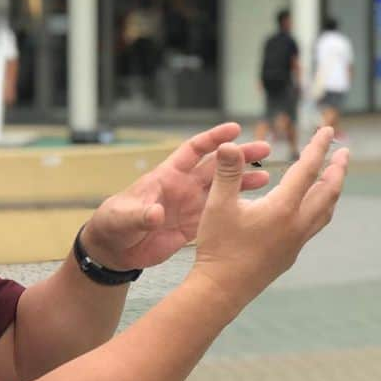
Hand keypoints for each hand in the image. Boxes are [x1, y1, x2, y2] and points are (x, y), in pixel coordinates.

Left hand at [81, 122, 270, 269]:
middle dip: (239, 157)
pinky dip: (237, 208)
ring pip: (223, 189)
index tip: (235, 130)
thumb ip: (140, 215)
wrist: (115, 250)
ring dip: (243, 182)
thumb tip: (155, 214)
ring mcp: (190, 205)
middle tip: (264, 149)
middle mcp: (183, 187)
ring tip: (267, 178)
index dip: (214, 139)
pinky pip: (220, 213)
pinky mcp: (194, 225)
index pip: (194, 150)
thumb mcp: (123, 218)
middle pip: (217, 167)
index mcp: (167, 176)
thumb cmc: (113, 225)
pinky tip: (254, 206)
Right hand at [189, 126, 348, 312]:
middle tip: (344, 153)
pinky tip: (311, 207)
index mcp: (283, 208)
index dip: (318, 147)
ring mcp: (297, 241)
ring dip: (332, 190)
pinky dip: (321, 208)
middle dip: (338, 169)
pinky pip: (315, 225)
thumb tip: (229, 144)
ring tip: (334, 177)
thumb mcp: (218, 205)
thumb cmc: (218, 247)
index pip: (308, 169)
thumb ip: (227, 172)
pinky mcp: (291, 253)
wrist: (222, 290)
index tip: (327, 130)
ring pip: (326, 211)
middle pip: (328, 191)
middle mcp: (297, 224)